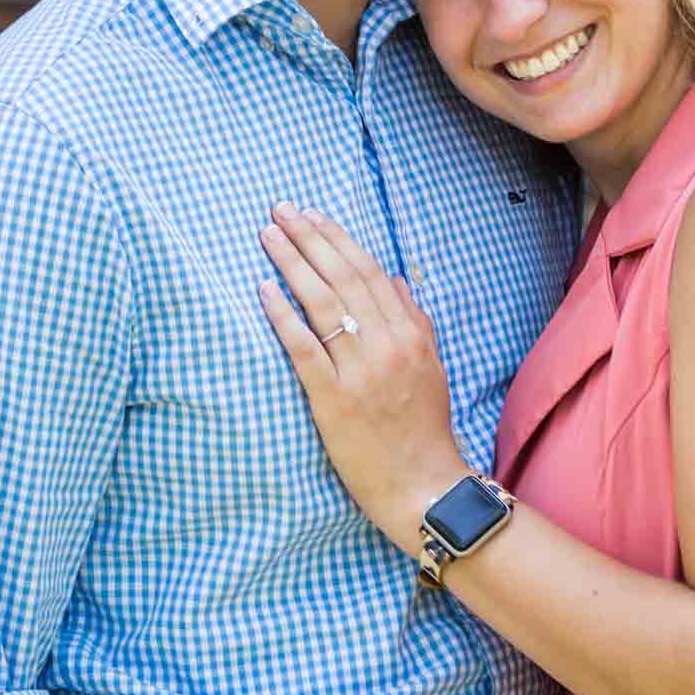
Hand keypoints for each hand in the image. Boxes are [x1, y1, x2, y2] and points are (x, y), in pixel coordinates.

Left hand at [258, 204, 465, 552]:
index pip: (369, 272)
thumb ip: (415, 321)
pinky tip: (263, 290)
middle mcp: (387, 345)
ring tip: (268, 236)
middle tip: (280, 210)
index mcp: (411, 334)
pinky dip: (283, 316)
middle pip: (342, 279)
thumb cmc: (425, 428)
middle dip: (309, 239)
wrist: (423, 484)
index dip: (337, 240)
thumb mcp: (431, 367)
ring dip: (292, 265)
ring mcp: (360, 372)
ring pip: (323, 305)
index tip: (312, 215)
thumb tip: (397, 279)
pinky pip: (304, 349)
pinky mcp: (334, 400)